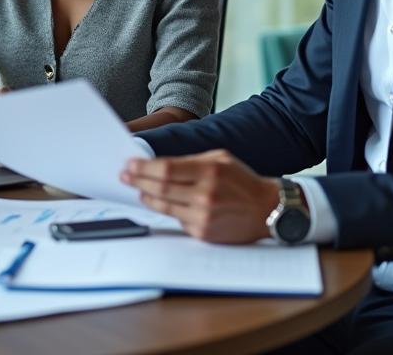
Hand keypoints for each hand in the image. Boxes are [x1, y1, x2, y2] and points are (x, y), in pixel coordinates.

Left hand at [121, 149, 281, 243]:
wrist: (267, 210)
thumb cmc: (243, 182)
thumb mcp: (221, 160)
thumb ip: (192, 161)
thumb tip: (160, 165)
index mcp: (210, 171)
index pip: (166, 169)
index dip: (144, 168)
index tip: (130, 165)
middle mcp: (205, 194)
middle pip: (160, 188)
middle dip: (138, 181)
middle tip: (125, 175)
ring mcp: (203, 216)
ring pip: (164, 206)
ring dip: (147, 197)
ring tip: (138, 189)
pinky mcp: (202, 232)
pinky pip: (176, 219)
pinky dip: (166, 210)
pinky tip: (160, 203)